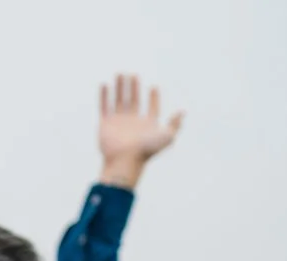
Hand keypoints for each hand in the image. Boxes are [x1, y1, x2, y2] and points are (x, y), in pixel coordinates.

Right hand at [98, 74, 182, 188]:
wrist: (125, 160)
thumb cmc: (147, 150)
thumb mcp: (167, 136)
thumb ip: (175, 124)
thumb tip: (182, 112)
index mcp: (147, 125)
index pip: (151, 108)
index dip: (154, 98)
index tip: (154, 87)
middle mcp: (132, 122)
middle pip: (133, 101)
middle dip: (133, 87)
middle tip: (133, 75)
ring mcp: (118, 122)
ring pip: (118, 100)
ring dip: (119, 87)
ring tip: (120, 74)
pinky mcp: (105, 124)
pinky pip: (103, 107)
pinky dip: (104, 96)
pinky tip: (105, 84)